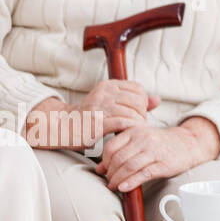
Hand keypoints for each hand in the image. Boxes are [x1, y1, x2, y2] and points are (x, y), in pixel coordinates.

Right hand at [25, 81, 160, 148]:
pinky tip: (127, 134)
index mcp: (108, 86)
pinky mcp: (98, 123)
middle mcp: (105, 93)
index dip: (142, 102)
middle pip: (138, 101)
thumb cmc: (89, 117)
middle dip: (142, 114)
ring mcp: (101, 107)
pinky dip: (131, 129)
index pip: (138, 89)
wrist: (60, 127)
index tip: (137, 113)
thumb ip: (134, 101)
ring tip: (132, 130)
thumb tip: (158, 100)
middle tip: (137, 124)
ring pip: (133, 113)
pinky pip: (124, 123)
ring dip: (137, 124)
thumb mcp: (110, 104)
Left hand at [96, 118, 219, 192]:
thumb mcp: (140, 139)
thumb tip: (99, 169)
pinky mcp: (163, 164)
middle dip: (110, 174)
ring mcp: (154, 151)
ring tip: (114, 186)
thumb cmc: (161, 143)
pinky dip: (131, 183)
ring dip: (118, 180)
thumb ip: (121, 150)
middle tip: (109, 182)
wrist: (188, 143)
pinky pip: (143, 174)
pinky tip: (124, 188)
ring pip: (128, 167)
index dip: (104, 162)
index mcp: (135, 131)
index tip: (103, 171)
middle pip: (118, 159)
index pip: (111, 148)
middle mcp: (144, 139)